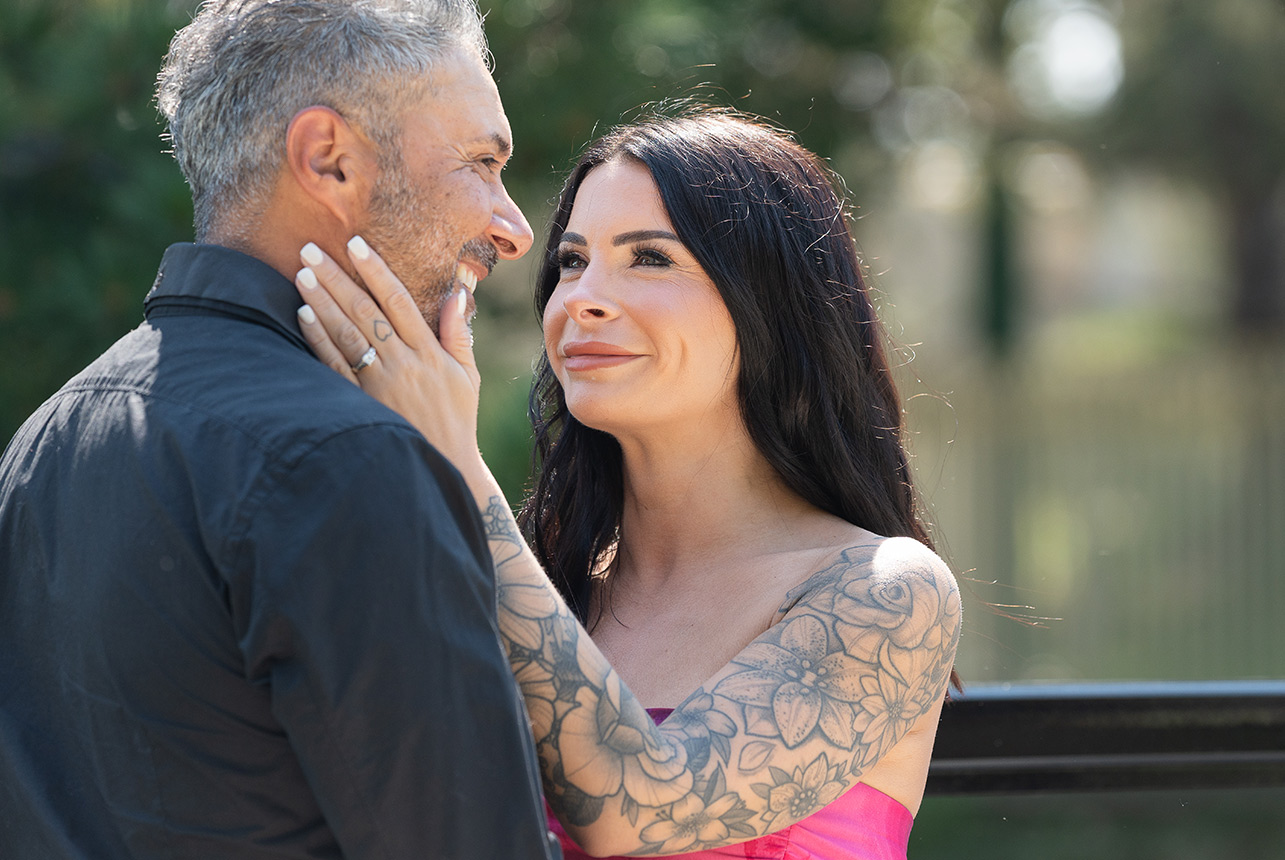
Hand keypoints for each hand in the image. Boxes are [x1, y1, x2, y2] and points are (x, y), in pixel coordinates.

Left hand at [293, 236, 481, 469]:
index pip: (398, 301)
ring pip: (346, 334)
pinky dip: (318, 339)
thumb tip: (457, 290)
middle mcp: (403, 364)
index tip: (356, 244)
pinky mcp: (360, 404)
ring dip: (322, 301)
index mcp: (429, 353)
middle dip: (337, 276)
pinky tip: (303, 315)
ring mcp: (379, 384)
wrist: (441, 467)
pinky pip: (334, 366)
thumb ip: (457, 333)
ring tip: (301, 273)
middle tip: (310, 247)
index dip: (375, 270)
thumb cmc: (455, 419)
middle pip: (364, 311)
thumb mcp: (467, 376)